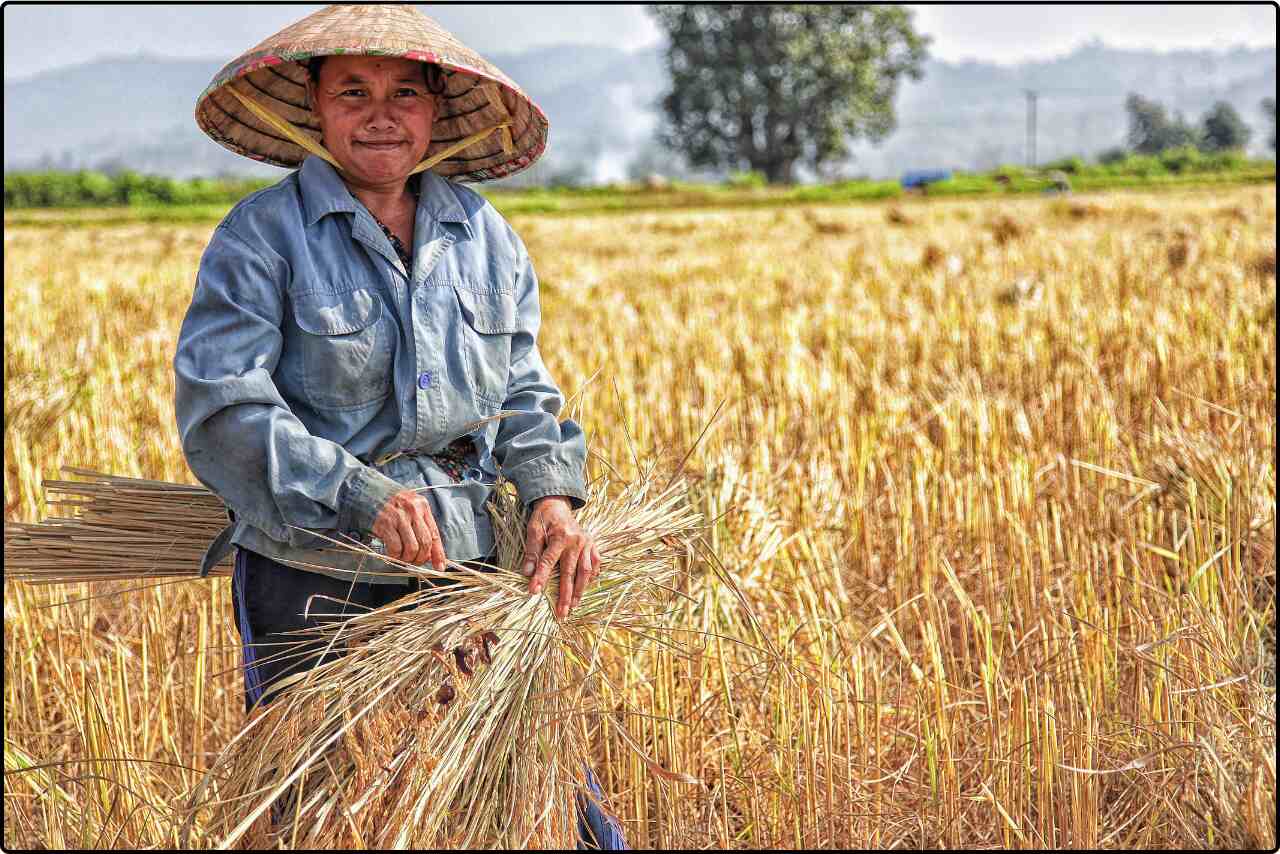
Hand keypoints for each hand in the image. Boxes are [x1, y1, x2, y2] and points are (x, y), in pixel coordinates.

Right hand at [371, 489, 445, 569]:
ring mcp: (399, 517)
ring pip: (412, 548)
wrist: (367, 492)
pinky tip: (392, 553)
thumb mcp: (410, 509)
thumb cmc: (391, 504)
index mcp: (422, 507)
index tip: (439, 566)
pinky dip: (395, 555)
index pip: (434, 534)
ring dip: (407, 558)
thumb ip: (421, 528)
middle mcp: (413, 511)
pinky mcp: (385, 524)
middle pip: (425, 543)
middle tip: (414, 562)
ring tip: (402, 558)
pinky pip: (395, 548)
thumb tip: (430, 554)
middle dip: (421, 558)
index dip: (438, 554)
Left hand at [522, 496, 599, 618]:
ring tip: (574, 606)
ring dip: (580, 590)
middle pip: (570, 572)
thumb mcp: (533, 529)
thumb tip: (527, 572)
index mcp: (560, 536)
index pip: (548, 561)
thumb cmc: (544, 518)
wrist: (557, 504)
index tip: (533, 592)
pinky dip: (592, 576)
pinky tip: (586, 588)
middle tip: (561, 612)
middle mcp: (576, 541)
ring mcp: (587, 543)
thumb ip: (531, 551)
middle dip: (565, 594)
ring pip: (585, 571)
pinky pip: (595, 563)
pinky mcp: (592, 544)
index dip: (541, 577)